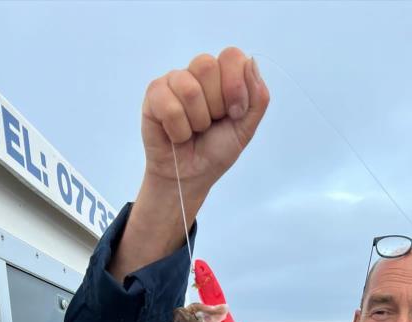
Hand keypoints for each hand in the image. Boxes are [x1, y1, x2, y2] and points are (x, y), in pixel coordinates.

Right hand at [141, 48, 268, 192]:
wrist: (191, 176)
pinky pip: (169, 105)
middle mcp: (197, 73)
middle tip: (211, 123)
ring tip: (194, 130)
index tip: (234, 113)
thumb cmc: (216, 151)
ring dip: (197, 121)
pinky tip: (176, 134)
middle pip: (207, 65)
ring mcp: (173, 81)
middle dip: (215, 105)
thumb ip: (258, 98)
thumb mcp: (246, 128)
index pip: (231, 56)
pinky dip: (178, 129)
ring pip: (188, 88)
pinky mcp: (154, 95)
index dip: (235, 87)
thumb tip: (251, 61)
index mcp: (222, 75)